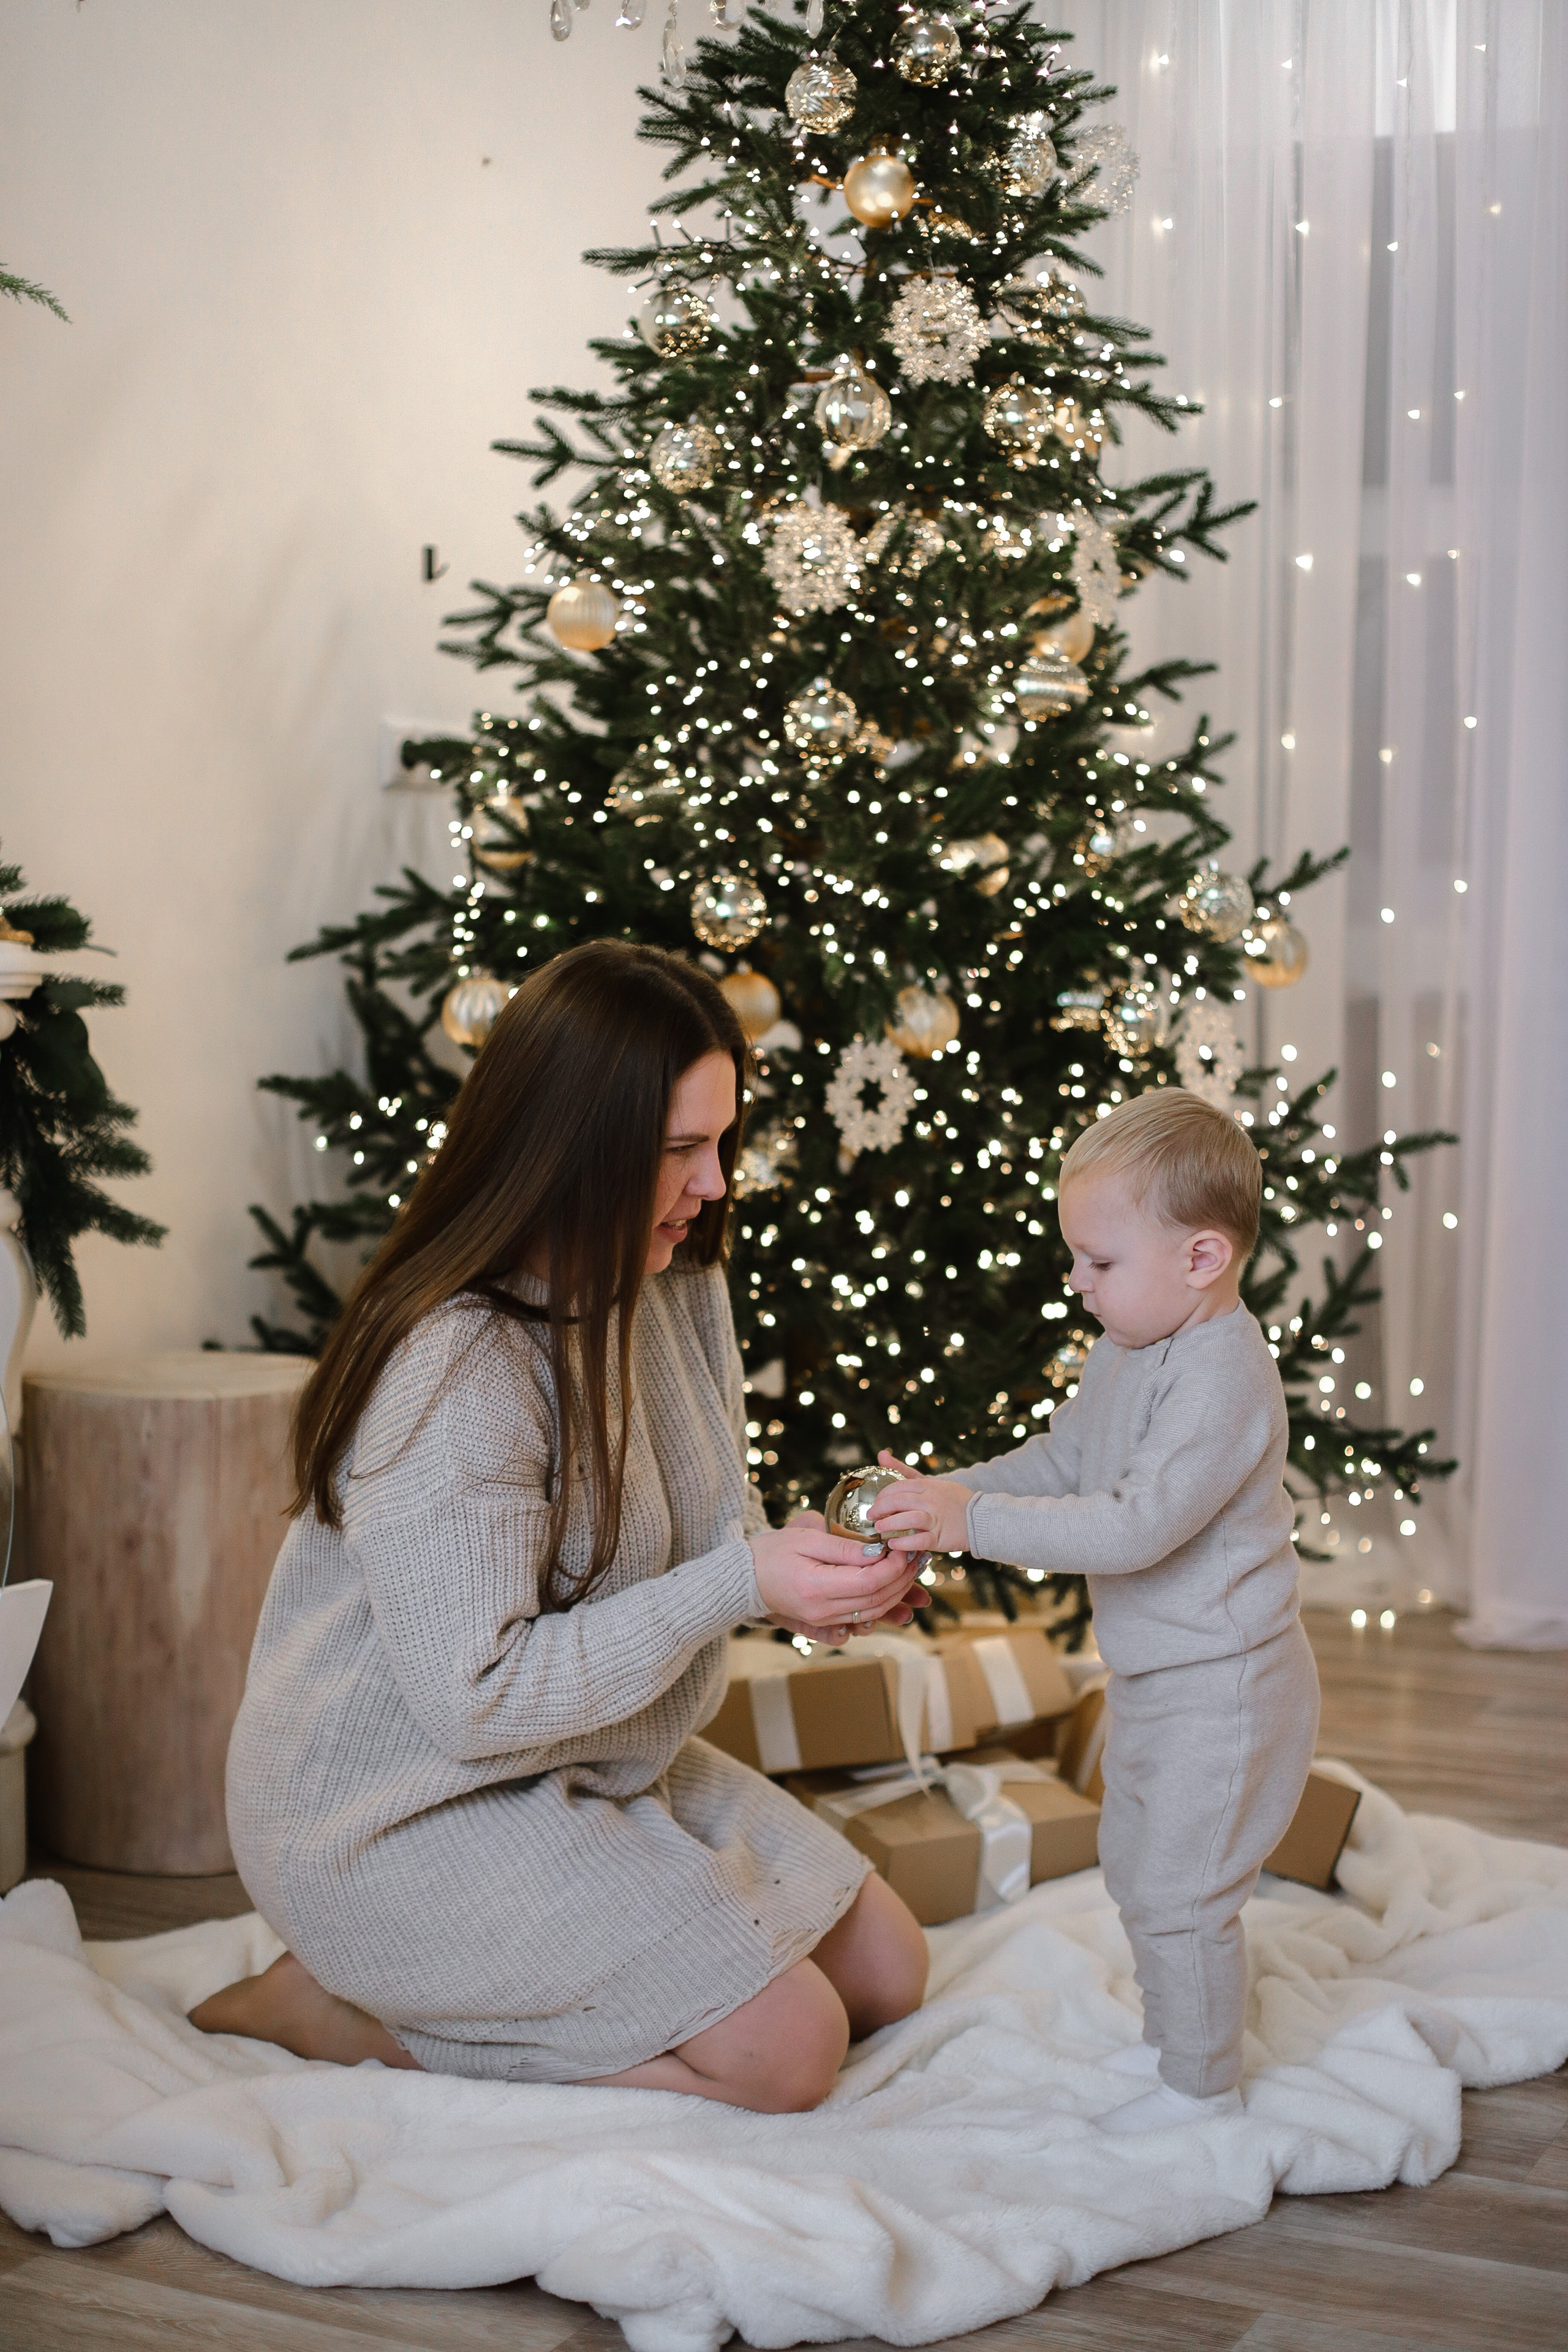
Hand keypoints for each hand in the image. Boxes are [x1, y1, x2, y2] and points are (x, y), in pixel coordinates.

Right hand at [748, 1515, 923, 1637]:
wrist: (744, 1579)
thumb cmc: (772, 1553)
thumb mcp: (807, 1540)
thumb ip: (844, 1548)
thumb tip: (879, 1552)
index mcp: (817, 1588)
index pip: (870, 1582)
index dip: (895, 1567)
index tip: (905, 1547)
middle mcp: (823, 1611)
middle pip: (877, 1600)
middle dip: (903, 1579)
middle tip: (916, 1557)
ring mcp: (823, 1621)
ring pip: (873, 1612)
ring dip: (897, 1593)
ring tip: (909, 1570)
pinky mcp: (823, 1623)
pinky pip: (860, 1620)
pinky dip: (879, 1606)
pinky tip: (888, 1591)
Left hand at [868, 1450, 973, 1554]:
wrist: (982, 1518)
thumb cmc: (953, 1500)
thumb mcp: (931, 1482)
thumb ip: (905, 1471)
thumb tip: (882, 1454)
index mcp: (928, 1486)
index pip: (898, 1487)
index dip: (882, 1496)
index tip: (875, 1503)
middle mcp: (931, 1500)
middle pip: (898, 1502)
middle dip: (880, 1510)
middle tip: (871, 1517)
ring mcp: (936, 1519)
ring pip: (907, 1520)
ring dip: (889, 1525)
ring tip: (879, 1530)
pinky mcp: (940, 1537)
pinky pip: (918, 1540)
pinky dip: (903, 1543)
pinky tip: (893, 1544)